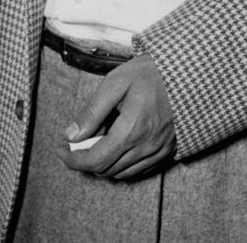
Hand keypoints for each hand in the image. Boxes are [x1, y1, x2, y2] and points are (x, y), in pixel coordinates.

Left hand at [57, 52, 175, 178]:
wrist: (186, 73)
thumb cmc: (149, 73)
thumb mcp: (115, 83)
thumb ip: (92, 111)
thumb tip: (71, 135)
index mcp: (132, 130)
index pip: (96, 160)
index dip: (74, 159)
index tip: (60, 149)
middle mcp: (146, 147)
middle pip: (107, 169)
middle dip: (84, 160)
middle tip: (73, 142)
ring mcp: (158, 151)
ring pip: (122, 172)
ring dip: (102, 163)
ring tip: (92, 141)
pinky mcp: (166, 151)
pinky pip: (138, 169)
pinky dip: (121, 163)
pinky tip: (114, 144)